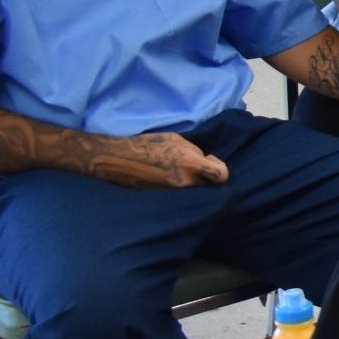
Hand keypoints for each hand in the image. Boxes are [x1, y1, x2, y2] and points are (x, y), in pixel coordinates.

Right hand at [85, 132, 230, 189]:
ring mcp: (175, 194)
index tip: (209, 159)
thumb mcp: (176, 139)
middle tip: (193, 165)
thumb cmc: (147, 145)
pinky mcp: (165, 199)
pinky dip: (179, 186)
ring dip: (191, 180)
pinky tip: (169, 177)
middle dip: (204, 174)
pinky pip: (180, 195)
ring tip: (178, 170)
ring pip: (194, 190)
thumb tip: (202, 159)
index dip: (219, 166)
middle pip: (208, 184)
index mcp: (190, 165)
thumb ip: (194, 151)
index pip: (221, 175)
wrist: (118, 161)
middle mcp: (185, 183)